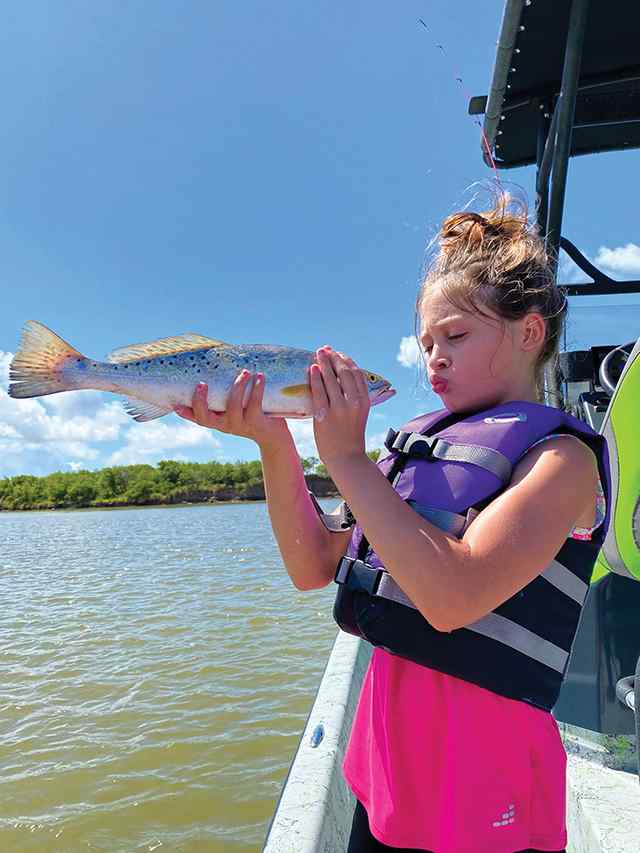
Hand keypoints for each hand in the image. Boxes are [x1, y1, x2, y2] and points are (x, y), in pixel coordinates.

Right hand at [174, 372, 290, 448]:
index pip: (198, 418)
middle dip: (201, 402)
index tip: (176, 404)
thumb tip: (218, 365)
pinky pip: (254, 404)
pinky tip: (259, 376)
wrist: (274, 436)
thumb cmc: (252, 415)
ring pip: (233, 406)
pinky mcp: (257, 423)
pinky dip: (256, 388)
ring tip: (244, 372)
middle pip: (206, 418)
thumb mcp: (235, 408)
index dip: (186, 413)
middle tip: (201, 384)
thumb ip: (224, 395)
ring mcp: (241, 425)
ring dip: (237, 386)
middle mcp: (226, 425)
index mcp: (218, 421)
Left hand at [309, 346, 369, 466]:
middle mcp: (354, 402)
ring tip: (317, 354)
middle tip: (324, 350)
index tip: (338, 354)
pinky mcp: (325, 415)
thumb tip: (345, 379)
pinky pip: (318, 391)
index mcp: (365, 401)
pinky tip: (311, 369)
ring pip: (331, 379)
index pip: (356, 374)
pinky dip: (315, 378)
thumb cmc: (350, 435)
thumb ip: (354, 397)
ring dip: (323, 363)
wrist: (346, 458)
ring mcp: (339, 408)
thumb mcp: (359, 414)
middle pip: (344, 372)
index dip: (346, 360)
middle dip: (334, 358)